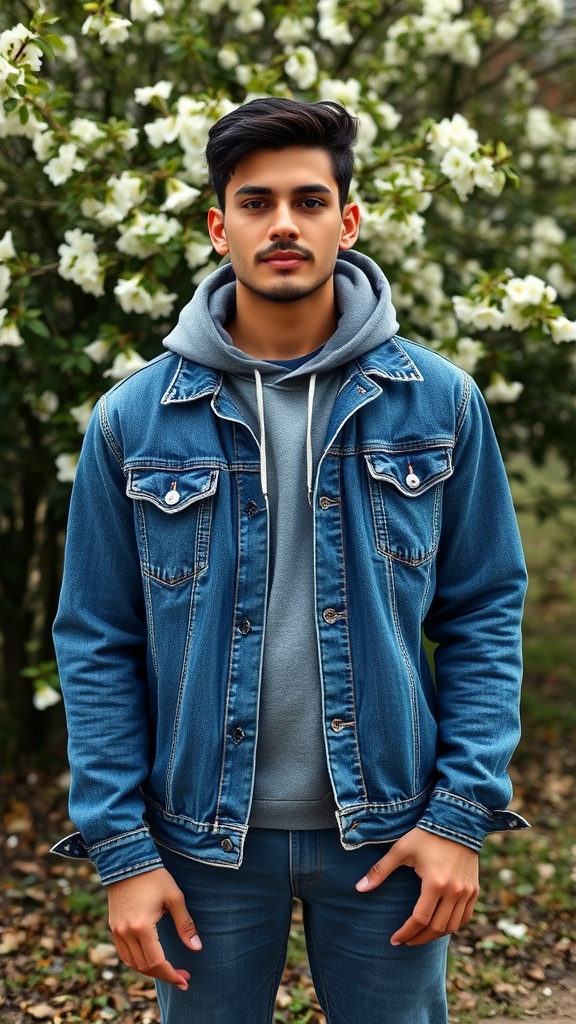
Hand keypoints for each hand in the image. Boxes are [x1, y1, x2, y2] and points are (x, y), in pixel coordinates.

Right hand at [108, 867, 200, 988]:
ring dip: (150, 970)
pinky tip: (151, 958)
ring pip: (132, 963)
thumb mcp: (174, 897)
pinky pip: (124, 954)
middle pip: (144, 967)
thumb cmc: (154, 876)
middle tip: (182, 976)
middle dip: (164, 975)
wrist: (126, 860)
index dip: (172, 975)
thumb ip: (185, 924)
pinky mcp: (113, 927)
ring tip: (168, 970)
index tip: (185, 980)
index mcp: (142, 926)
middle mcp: (126, 932)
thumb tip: (196, 948)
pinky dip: (137, 961)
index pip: (156, 962)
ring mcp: (117, 931)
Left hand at [355, 828, 478, 945]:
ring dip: (435, 935)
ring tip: (420, 935)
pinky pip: (465, 917)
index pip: (420, 919)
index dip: (406, 933)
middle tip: (405, 941)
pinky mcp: (474, 889)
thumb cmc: (426, 835)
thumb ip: (380, 870)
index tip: (394, 939)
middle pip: (437, 928)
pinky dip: (452, 925)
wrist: (457, 821)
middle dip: (419, 938)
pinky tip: (439, 925)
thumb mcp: (401, 850)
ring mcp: (467, 892)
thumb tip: (360, 888)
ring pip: (452, 926)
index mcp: (435, 883)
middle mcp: (454, 891)